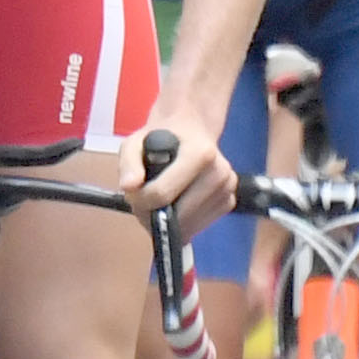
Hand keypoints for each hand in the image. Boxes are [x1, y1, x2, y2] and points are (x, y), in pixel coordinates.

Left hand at [121, 102, 233, 222]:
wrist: (192, 131)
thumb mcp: (135, 143)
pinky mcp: (229, 202)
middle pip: (178, 216)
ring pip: (189, 226)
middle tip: (142, 202)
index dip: (140, 201)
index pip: (163, 194)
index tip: (132, 194)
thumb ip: (129, 163)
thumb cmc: (161, 139)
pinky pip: (198, 227)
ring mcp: (227, 189)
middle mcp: (220, 172)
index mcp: (201, 153)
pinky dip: (183, 223)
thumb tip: (129, 187)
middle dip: (153, 215)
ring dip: (167, 222)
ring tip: (158, 200)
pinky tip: (176, 203)